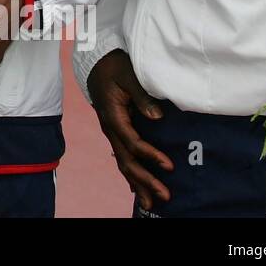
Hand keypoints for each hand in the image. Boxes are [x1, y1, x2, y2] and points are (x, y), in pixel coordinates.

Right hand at [86, 49, 172, 210]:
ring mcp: (111, 131)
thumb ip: (142, 96)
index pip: (132, 142)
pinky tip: (137, 188)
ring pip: (123, 162)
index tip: (169, 166)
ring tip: (152, 203)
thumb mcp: (129, 75)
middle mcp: (110, 128)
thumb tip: (157, 116)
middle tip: (165, 195)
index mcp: (113, 115)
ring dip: (137, 183)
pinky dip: (130, 175)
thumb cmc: (114, 66)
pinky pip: (122, 156)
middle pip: (126, 160)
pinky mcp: (114, 131)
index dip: (151, 155)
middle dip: (145, 180)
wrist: (96, 62)